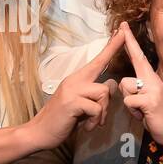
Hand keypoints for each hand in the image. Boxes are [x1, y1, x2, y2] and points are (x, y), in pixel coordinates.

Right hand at [19, 29, 122, 148]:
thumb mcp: (83, 105)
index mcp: (78, 79)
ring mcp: (72, 89)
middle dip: (108, 99)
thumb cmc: (64, 119)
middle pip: (104, 76)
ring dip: (102, 113)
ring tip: (91, 122)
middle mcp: (74, 80)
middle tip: (99, 113)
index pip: (98, 59)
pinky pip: (96, 108)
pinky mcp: (72, 101)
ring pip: (103, 93)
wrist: (40, 132)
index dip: (111, 46)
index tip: (122, 31)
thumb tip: (113, 85)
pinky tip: (86, 126)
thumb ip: (96, 95)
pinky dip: (95, 121)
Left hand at [117, 23, 162, 149]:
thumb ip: (137, 90)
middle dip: (128, 42)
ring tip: (140, 110)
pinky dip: (133, 111)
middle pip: (136, 60)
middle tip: (122, 26)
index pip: (139, 57)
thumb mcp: (146, 100)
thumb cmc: (159, 117)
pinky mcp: (150, 101)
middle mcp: (153, 80)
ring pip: (126, 86)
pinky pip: (129, 101)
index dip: (130, 42)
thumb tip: (125, 85)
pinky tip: (143, 115)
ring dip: (129, 100)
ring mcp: (153, 89)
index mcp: (151, 79)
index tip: (123, 27)